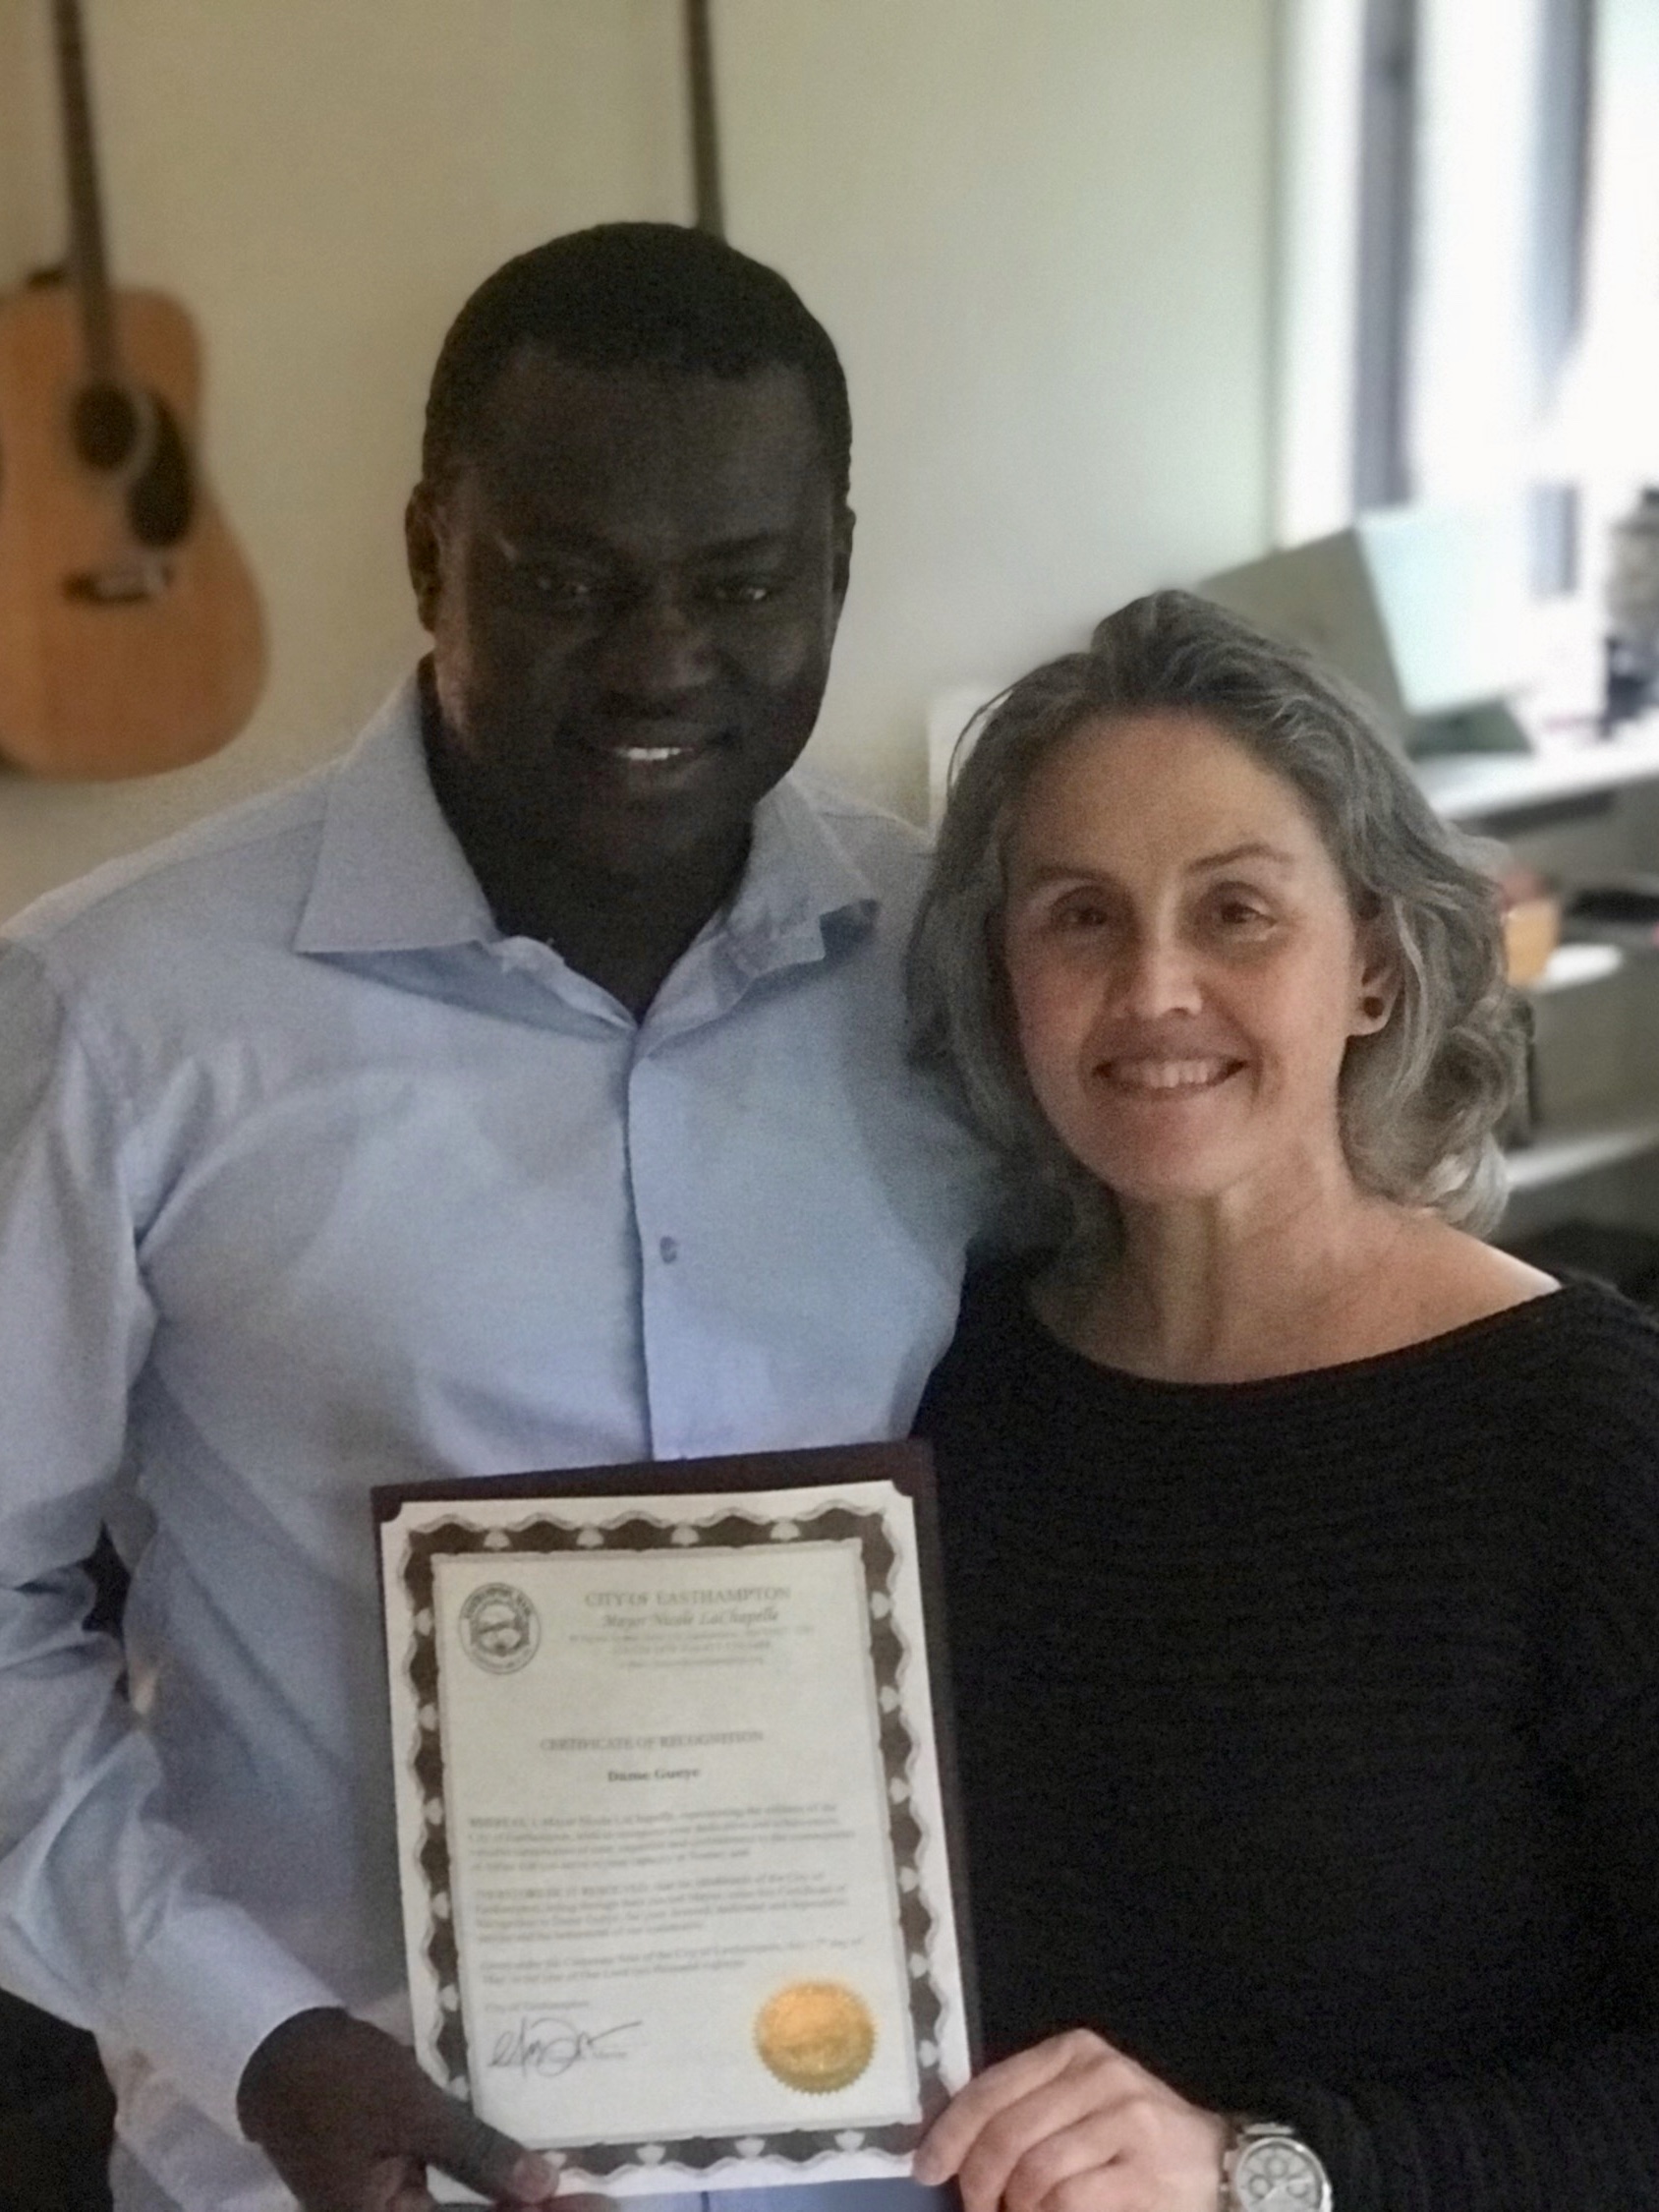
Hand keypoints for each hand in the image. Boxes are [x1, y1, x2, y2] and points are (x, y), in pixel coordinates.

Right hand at [237, 2008, 589, 2211]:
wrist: (279, 2053)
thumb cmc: (342, 2081)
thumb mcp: (413, 2111)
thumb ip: (476, 2154)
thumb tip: (543, 2187)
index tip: (597, 2208)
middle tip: (600, 2201)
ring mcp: (390, 2210)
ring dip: (518, 2207)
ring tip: (576, 2190)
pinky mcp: (395, 2185)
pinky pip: (452, 2198)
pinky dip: (490, 2188)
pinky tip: (530, 2173)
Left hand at [912, 2028, 1228, 2211]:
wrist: (1218, 2166)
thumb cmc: (1133, 2139)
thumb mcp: (1080, 2103)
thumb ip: (1027, 2110)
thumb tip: (951, 2150)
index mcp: (1074, 2053)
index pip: (993, 2088)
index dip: (951, 2133)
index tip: (927, 2169)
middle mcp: (1099, 2076)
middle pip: (1007, 2133)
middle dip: (978, 2182)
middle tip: (975, 2210)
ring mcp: (1126, 2122)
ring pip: (1035, 2172)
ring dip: (1013, 2209)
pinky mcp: (1144, 2173)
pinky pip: (1068, 2201)